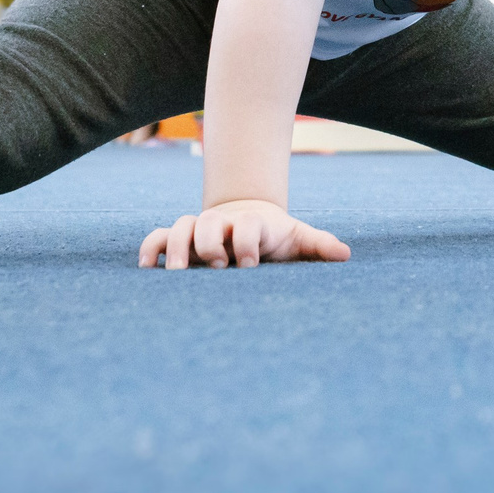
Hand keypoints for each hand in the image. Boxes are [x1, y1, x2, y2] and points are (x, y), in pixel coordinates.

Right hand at [138, 199, 351, 268]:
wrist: (248, 219)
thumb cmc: (275, 237)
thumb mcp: (297, 239)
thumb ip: (319, 245)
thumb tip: (345, 255)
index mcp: (252, 223)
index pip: (248, 225)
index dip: (247, 240)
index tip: (251, 264)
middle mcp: (222, 224)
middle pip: (209, 222)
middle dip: (210, 243)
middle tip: (218, 265)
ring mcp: (198, 230)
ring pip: (181, 227)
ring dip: (178, 247)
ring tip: (179, 273)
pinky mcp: (179, 240)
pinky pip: (158, 238)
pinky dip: (151, 249)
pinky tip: (148, 269)